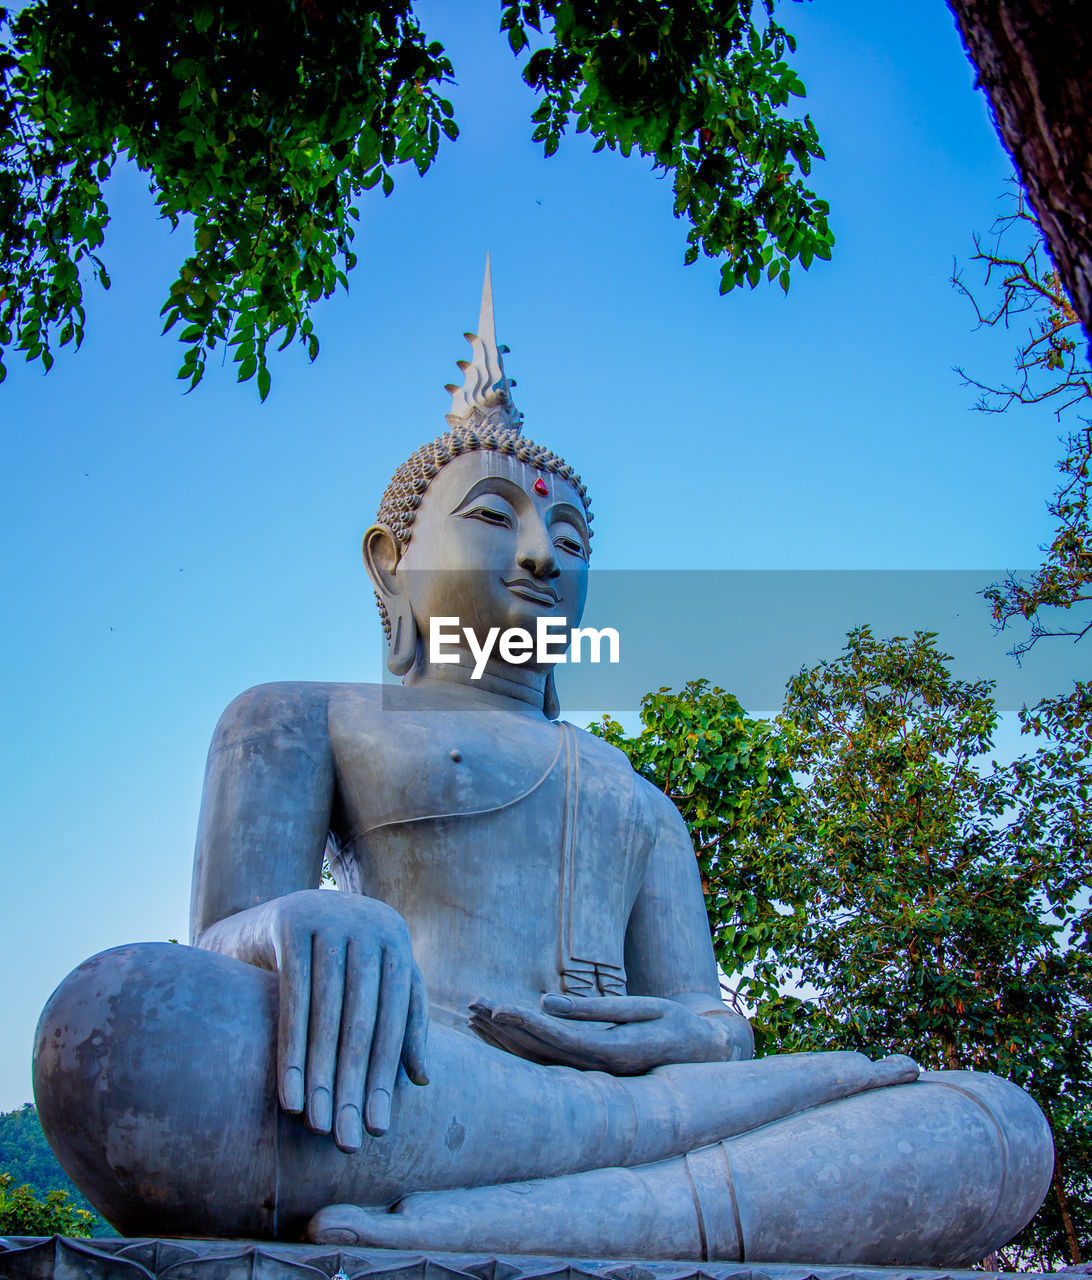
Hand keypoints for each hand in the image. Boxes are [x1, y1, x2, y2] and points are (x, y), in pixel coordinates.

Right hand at [266, 890, 428, 1150]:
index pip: (396, 1019)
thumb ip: (400, 1020)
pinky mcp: (292, 923)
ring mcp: (332, 918)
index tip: (378, 1131)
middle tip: (348, 1142)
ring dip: (322, 1078)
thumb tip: (423, 1079)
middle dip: (356, 1086)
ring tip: (318, 1127)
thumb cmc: (326, 959)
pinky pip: (293, 998)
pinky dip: (291, 1052)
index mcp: (396, 939)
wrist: (265, 915)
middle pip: (364, 1021)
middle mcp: (370, 923)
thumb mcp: (367, 983)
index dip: (386, 1077)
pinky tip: (289, 1097)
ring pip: (328, 1015)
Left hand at [468, 993, 742, 1074]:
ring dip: (504, 1038)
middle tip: (472, 1006)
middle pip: (539, 1052)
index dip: (524, 1024)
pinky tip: (496, 1030)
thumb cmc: (678, 1028)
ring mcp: (591, 1073)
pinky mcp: (589, 1068)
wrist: (706, 1058)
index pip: (557, 1039)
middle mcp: (596, 1070)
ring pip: (538, 1058)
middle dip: (503, 1030)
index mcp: (612, 1054)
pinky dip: (519, 1043)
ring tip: (473, 1015)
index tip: (496, 1009)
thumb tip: (543, 1001)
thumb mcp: (643, 1009)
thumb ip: (593, 1009)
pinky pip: (546, 1058)